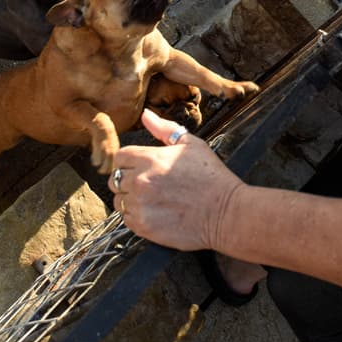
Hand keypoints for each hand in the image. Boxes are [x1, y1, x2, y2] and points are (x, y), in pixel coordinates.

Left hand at [109, 109, 243, 251]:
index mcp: (150, 159)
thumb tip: (145, 115)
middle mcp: (140, 181)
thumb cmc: (211, 177)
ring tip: (152, 199)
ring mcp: (140, 205)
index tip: (142, 167)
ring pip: (119, 200)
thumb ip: (164, 129)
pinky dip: (136, 216)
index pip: (120, 157)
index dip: (130, 161)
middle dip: (128, 179)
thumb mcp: (191, 144)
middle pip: (115, 178)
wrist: (226, 212)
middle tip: (148, 184)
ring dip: (130, 199)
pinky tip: (155, 212)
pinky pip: (126, 219)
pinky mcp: (143, 227)